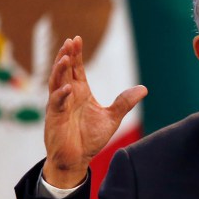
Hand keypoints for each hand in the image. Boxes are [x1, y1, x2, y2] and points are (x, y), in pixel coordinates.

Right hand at [42, 36, 146, 187]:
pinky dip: (61, 95)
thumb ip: (124, 102)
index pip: (76, 69)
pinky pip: (57, 104)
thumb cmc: (89, 138)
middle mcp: (68, 96)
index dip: (76, 54)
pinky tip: (67, 88)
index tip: (77, 39)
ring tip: (65, 57)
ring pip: (56, 83)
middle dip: (66, 56)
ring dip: (60, 70)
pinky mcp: (55, 119)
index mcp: (80, 92)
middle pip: (64, 71)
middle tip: (70, 41)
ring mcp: (59, 106)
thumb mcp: (112, 117)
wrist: (77, 159)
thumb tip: (144, 89)